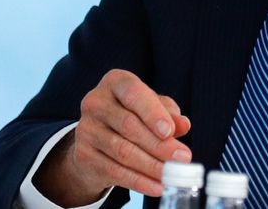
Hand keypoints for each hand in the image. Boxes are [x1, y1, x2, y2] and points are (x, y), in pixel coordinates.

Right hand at [33, 69, 191, 204]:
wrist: (97, 140)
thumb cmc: (131, 116)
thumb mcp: (151, 108)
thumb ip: (168, 113)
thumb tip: (183, 124)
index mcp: (115, 82)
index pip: (133, 93)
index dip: (152, 112)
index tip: (169, 131)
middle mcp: (96, 102)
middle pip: (129, 125)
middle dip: (159, 145)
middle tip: (182, 158)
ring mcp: (86, 129)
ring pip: (122, 150)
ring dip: (151, 166)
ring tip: (172, 174)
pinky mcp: (83, 155)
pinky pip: (114, 171)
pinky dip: (139, 181)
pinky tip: (156, 186)